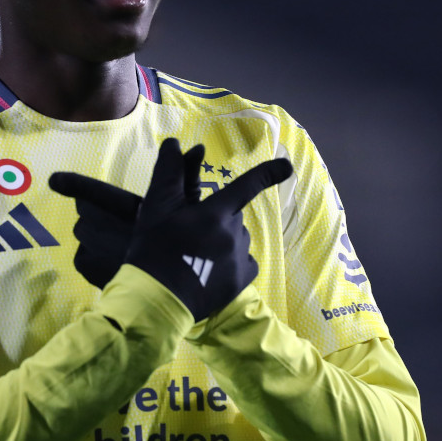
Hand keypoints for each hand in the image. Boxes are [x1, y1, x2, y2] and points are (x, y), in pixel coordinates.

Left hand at [49, 144, 203, 289]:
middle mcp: (103, 226)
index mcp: (126, 209)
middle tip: (115, 218)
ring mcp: (91, 248)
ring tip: (115, 240)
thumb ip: (187, 175)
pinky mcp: (86, 267)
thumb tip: (198, 147)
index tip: (53, 179)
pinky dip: (92, 253)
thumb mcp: (187, 209)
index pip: (93, 190)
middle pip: (86, 208)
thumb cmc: (182, 250)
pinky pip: (81, 253)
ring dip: (94, 230)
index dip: (72, 183)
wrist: (171, 296)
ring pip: (83, 230)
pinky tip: (111, 259)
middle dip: (96, 209)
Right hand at [52, 139, 291, 320]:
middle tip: (190, 234)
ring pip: (238, 239)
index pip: (245, 187)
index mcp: (214, 214)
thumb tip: (174, 142)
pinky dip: (233, 263)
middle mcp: (233, 233)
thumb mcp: (156, 207)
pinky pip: (245, 262)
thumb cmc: (153, 249)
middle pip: (232, 216)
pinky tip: (212, 271)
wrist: (155, 298)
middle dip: (217, 219)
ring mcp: (240, 258)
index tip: (288, 167)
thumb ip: (169, 173)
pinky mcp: (242, 280)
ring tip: (197, 256)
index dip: (267, 174)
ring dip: (223, 241)